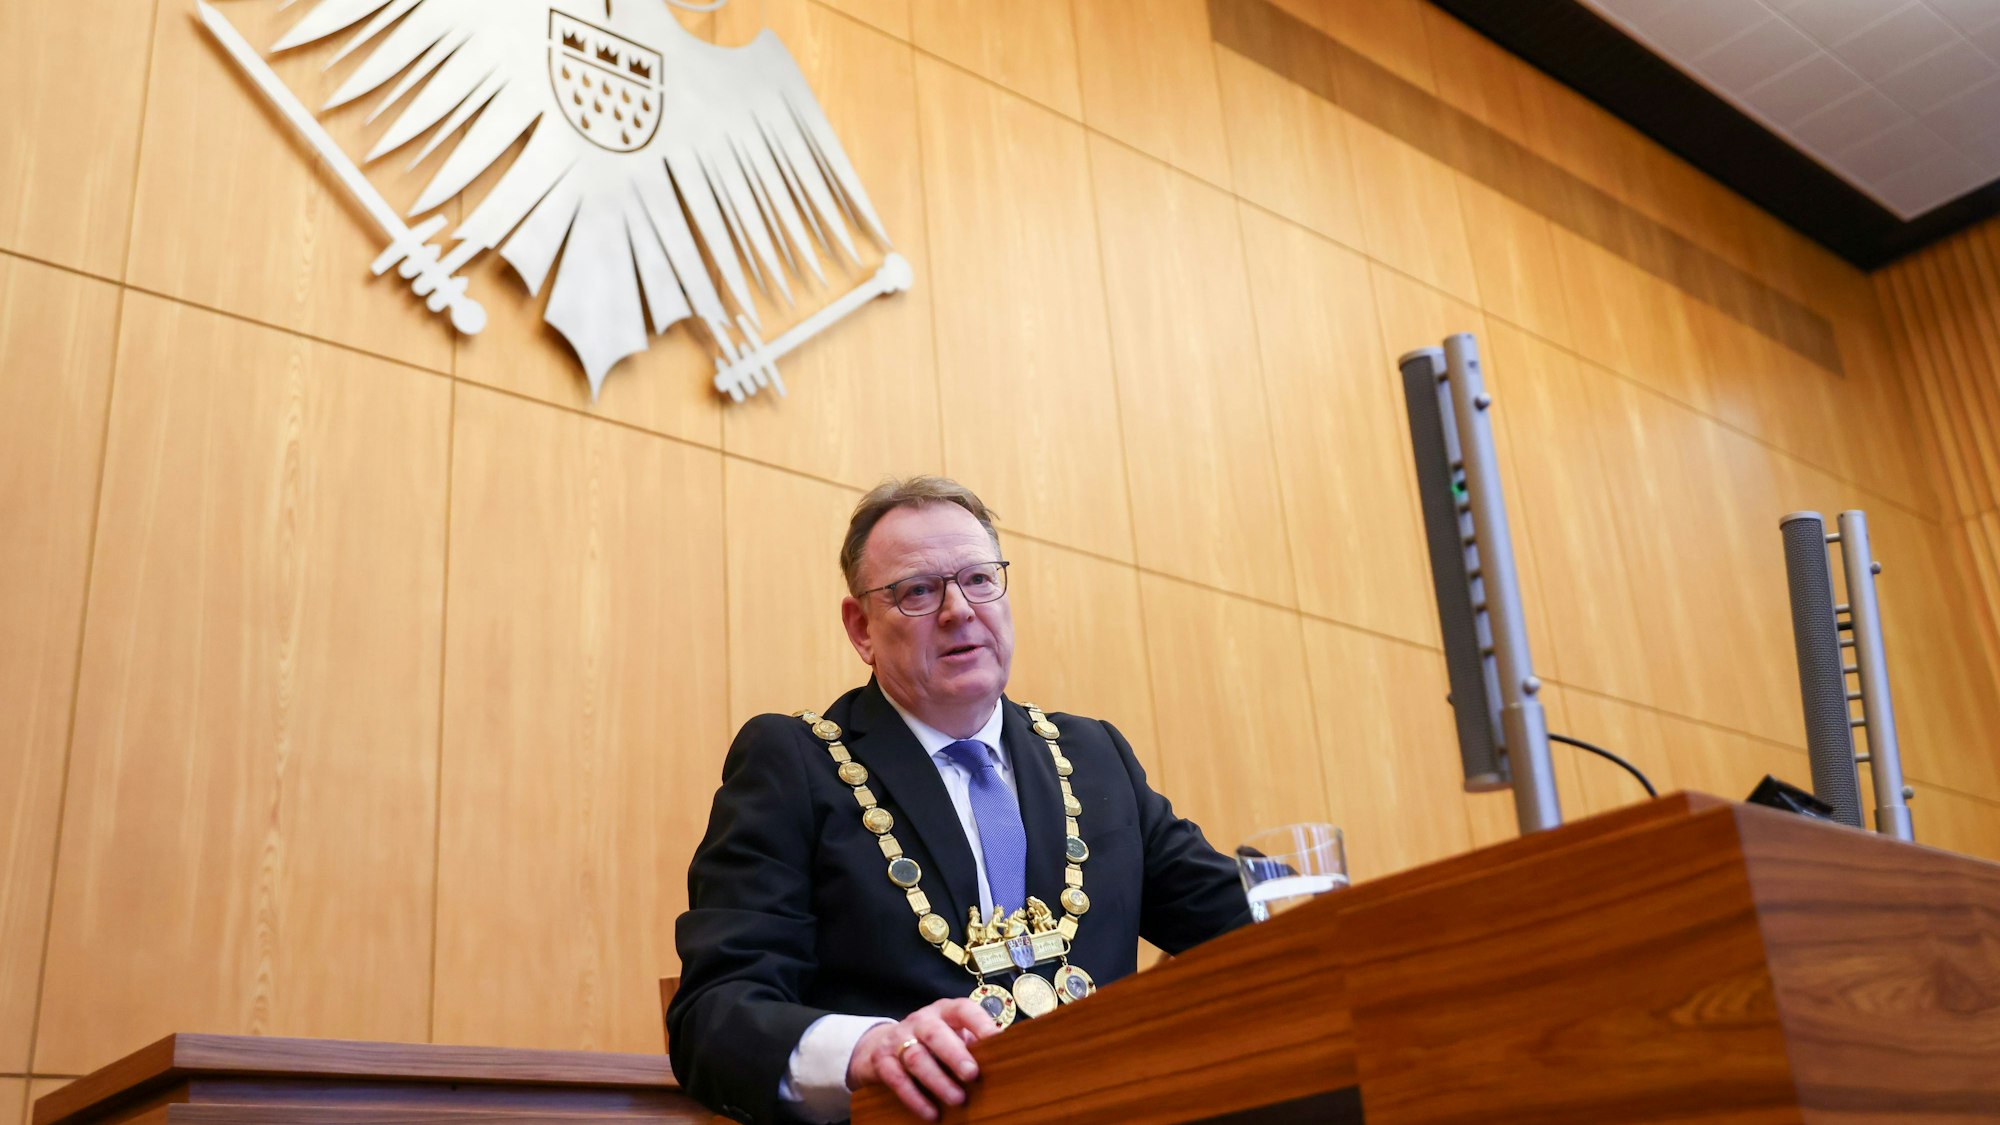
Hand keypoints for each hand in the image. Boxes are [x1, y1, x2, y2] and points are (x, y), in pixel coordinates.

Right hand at [846, 998, 1000, 1120]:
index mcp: (944, 1012)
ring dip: (938, 1081)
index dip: (980, 1023)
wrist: (881, 1046)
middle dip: (954, 1054)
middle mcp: (920, 1021)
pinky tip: (932, 1113)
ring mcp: (898, 1039)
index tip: (997, 1039)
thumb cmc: (931, 1044)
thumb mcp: (952, 1037)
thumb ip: (973, 1046)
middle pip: (935, 1034)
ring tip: (957, 1100)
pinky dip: (915, 1098)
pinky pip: (897, 1079)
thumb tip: (1006, 1062)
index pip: (963, 1010)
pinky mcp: (882, 1060)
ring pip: (916, 1058)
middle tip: (972, 1074)